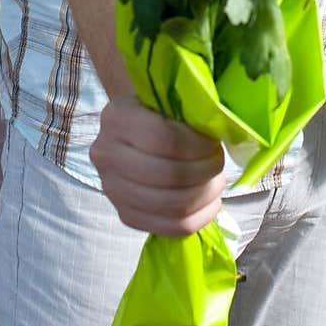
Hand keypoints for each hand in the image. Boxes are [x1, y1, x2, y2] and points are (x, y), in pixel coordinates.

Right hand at [90, 94, 225, 237]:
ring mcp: (113, 189)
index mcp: (116, 118)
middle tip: (218, 162)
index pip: (165, 139)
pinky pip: (171, 227)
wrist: (130, 132)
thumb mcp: (163, 98)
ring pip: (173, 204)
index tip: (213, 141)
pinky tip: (211, 203)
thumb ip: (183, 108)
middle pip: (170, 175)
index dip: (198, 145)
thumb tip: (216, 126)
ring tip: (216, 180)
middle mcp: (106, 154)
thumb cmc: (154, 112)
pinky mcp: (125, 215)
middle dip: (205, 170)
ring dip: (205, 194)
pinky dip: (200, 218)